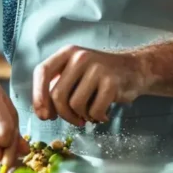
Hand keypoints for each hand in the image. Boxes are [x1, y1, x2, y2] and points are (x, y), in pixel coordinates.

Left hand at [32, 45, 148, 126]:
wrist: (134, 69)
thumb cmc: (99, 76)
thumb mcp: (76, 72)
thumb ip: (58, 87)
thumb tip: (42, 113)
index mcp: (67, 52)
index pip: (42, 72)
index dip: (38, 96)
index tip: (43, 114)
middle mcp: (80, 57)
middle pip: (58, 95)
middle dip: (63, 115)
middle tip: (73, 120)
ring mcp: (97, 68)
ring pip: (75, 105)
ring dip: (81, 117)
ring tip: (90, 114)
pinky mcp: (111, 82)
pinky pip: (94, 110)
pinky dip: (97, 118)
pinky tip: (102, 114)